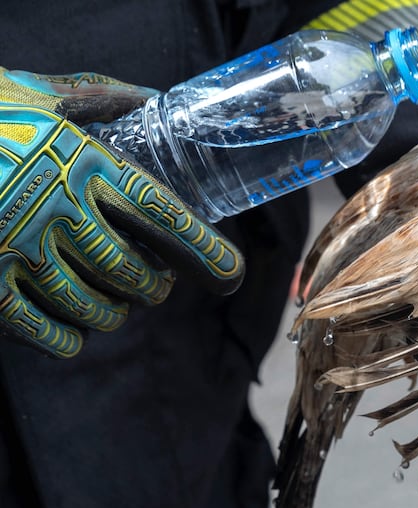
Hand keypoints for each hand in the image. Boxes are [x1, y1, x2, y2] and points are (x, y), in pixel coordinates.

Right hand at [0, 68, 243, 357]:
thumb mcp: (38, 95)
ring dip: (118, 312)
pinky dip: (71, 337)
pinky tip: (77, 329)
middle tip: (162, 284)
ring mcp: (16, 248)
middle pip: (134, 271)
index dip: (203, 248)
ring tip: (123, 305)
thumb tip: (153, 97)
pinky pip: (44, 330)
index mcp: (81, 161)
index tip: (232, 271)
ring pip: (95, 306)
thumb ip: (98, 97)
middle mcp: (55, 208)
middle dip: (158, 286)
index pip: (161, 214)